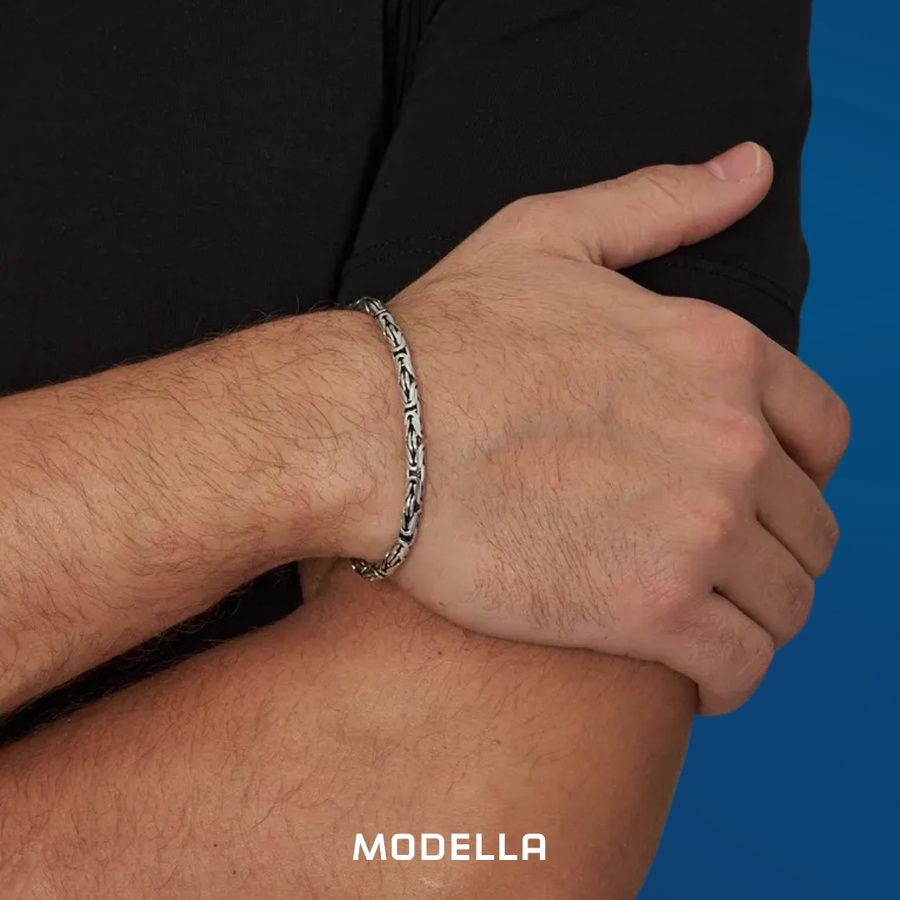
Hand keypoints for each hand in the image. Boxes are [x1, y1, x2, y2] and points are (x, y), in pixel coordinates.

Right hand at [357, 143, 850, 714]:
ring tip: (705, 616)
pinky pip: (741, 664)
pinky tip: (696, 668)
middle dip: (772, 548)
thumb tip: (752, 166)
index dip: (793, 474)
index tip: (747, 498)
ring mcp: (696, 528)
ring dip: (757, 614)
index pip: (824, 437)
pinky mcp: (648, 610)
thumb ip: (662, 200)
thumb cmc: (445, 338)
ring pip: (787, 601)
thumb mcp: (550, 237)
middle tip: (711, 562)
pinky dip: (732, 676)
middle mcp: (730, 440)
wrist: (367, 431)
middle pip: (809, 525)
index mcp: (720, 355)